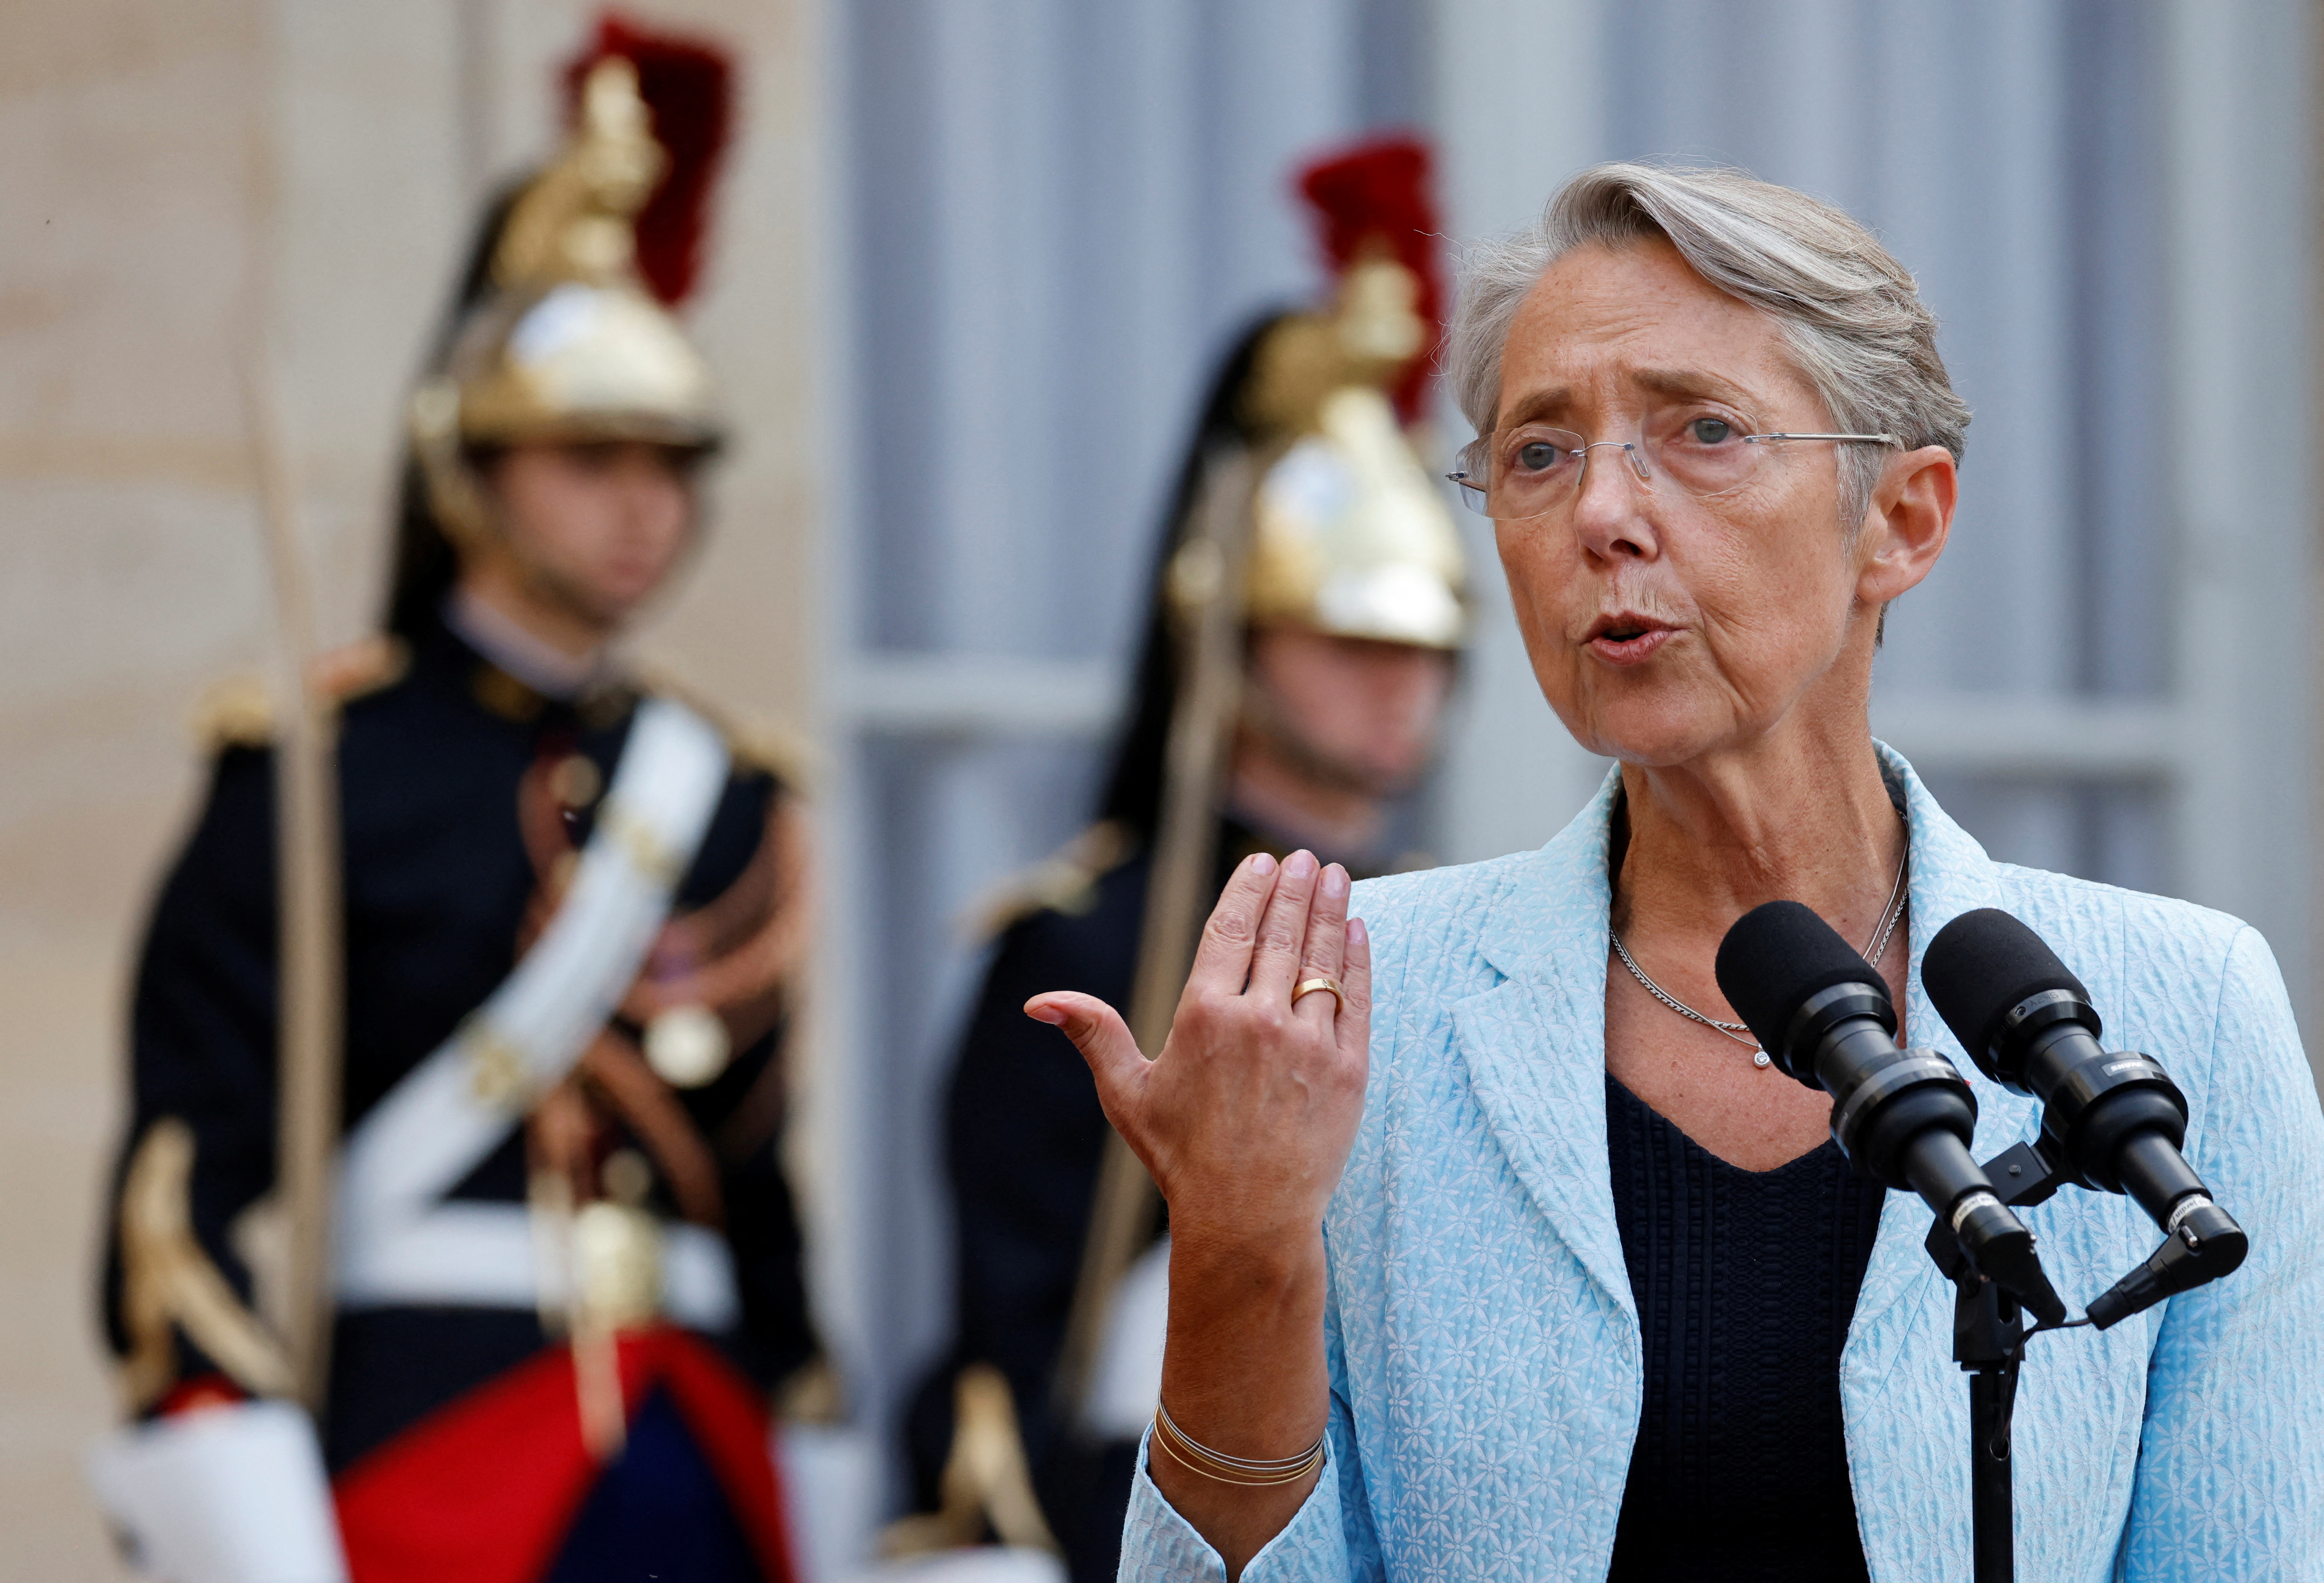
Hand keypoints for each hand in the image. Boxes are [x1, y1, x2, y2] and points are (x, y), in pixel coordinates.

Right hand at [1028, 850, 1370, 1249]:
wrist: (1248, 1220)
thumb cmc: (1182, 1158)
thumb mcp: (1127, 1093)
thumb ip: (1093, 1034)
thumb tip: (1037, 1001)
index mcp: (1203, 1015)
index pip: (1230, 929)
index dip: (1246, 890)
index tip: (1261, 861)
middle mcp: (1259, 1020)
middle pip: (1280, 933)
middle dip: (1293, 888)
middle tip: (1303, 858)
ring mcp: (1309, 1043)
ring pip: (1321, 959)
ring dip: (1329, 909)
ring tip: (1334, 873)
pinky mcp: (1349, 1070)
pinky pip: (1357, 999)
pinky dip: (1358, 959)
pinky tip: (1358, 927)